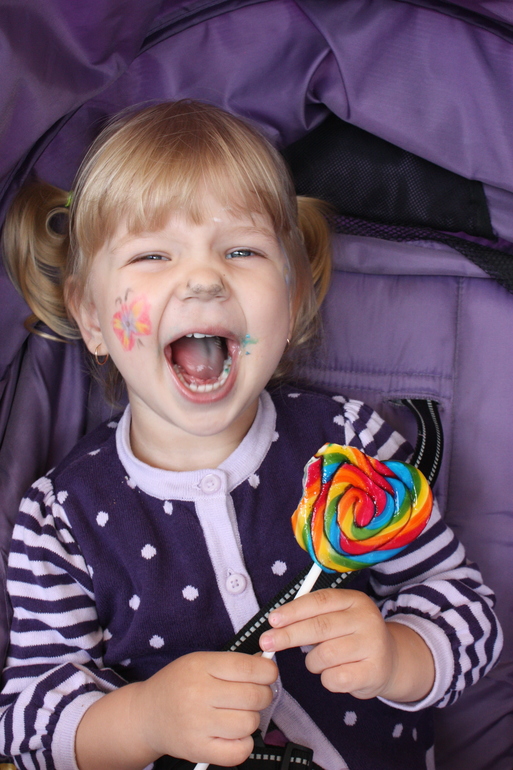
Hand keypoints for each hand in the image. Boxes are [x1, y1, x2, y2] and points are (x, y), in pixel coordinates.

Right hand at [136, 651, 276, 765]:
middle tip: (254, 696)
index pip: (249, 667)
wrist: (147, 714)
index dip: (268, 671)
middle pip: (254, 696)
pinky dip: (244, 743)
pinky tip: (233, 734)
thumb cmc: (179, 685)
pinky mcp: (198, 750)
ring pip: (250, 723)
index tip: (268, 674)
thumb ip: (234, 663)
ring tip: (239, 714)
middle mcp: (198, 694)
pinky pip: (239, 751)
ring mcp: (197, 724)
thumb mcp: (201, 662)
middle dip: (263, 695)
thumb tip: (268, 666)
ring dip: (252, 719)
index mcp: (201, 666)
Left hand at [258, 589, 433, 702]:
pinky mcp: (374, 671)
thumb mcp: (338, 617)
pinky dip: (326, 679)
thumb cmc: (351, 637)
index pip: (320, 601)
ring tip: (319, 661)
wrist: (390, 661)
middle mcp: (367, 619)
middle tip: (266, 642)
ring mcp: (373, 645)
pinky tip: (335, 674)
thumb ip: (312, 616)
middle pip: (319, 627)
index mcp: (355, 600)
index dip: (293, 610)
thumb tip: (276, 624)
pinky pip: (335, 678)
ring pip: (324, 655)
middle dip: (288, 635)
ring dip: (312, 662)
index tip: (272, 620)